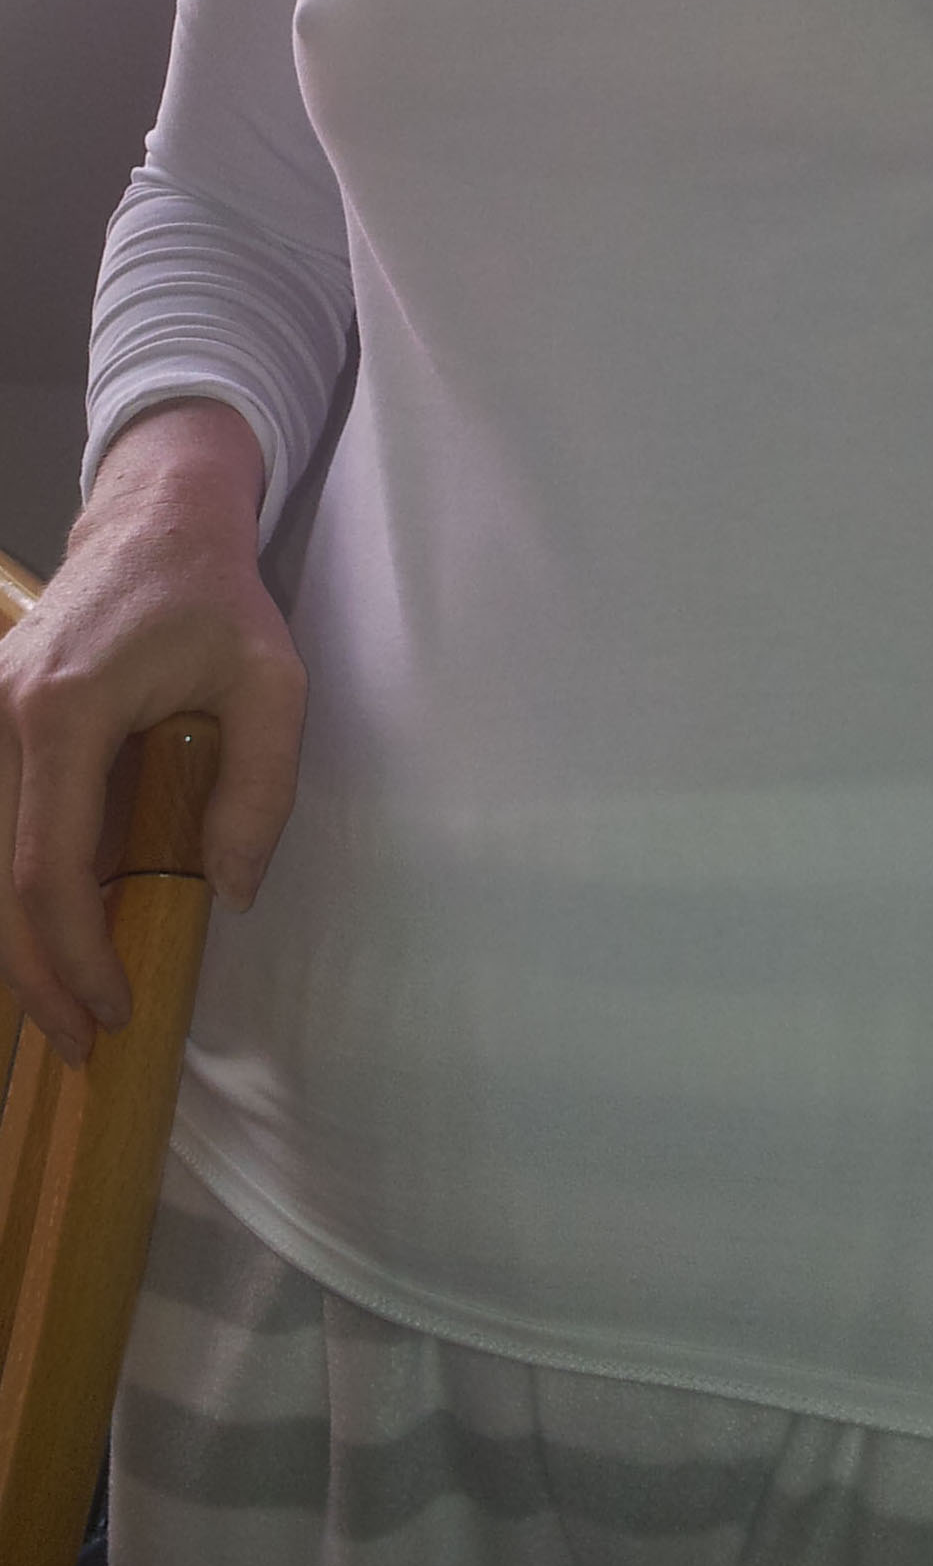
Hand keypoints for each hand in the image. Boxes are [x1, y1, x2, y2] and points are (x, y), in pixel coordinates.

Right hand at [0, 399, 305, 1066]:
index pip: (49, 866)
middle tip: (82, 1044)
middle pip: (2, 880)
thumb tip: (232, 893)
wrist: (156, 522)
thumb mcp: (273, 685)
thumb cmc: (216, 599)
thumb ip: (260, 790)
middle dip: (37, 974)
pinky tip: (52, 939)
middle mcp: (6, 716)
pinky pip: (1, 826)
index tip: (116, 1006)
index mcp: (66, 712)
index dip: (75, 952)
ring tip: (64, 1013)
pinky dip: (21, 892)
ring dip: (19, 944)